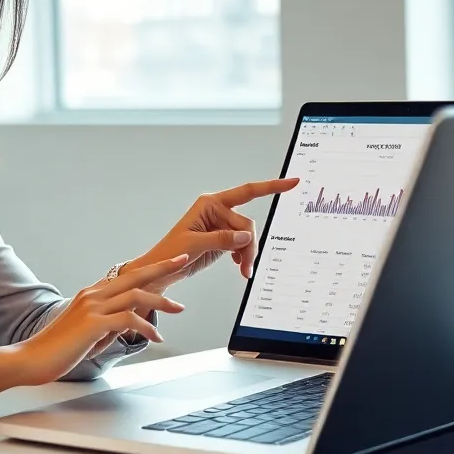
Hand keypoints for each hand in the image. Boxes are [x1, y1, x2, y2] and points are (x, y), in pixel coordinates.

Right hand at [17, 255, 189, 384]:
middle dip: (161, 267)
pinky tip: (157, 337)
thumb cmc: (57, 350)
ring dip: (160, 300)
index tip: (168, 262)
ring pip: (135, 295)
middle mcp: (92, 295)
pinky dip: (146, 326)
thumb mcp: (86, 332)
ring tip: (179, 308)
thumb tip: (125, 326)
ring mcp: (92, 308)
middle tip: (183, 260)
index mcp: (91, 295)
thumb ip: (106, 324)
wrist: (30, 359)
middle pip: (134, 276)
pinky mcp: (92, 324)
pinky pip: (127, 319)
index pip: (125, 277)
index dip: (148, 269)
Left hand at [124, 178, 300, 291]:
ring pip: (246, 237)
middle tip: (247, 266)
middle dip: (249, 245)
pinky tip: (238, 265)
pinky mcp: (222, 239)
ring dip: (247, 254)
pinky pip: (241, 245)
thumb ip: (222, 239)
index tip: (292, 182)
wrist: (162, 269)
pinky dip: (242, 256)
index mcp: (210, 204)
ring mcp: (221, 225)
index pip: (247, 192)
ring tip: (243, 270)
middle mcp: (217, 211)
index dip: (271, 186)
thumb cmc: (170, 253)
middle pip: (247, 224)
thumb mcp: (195, 244)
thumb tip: (245, 236)